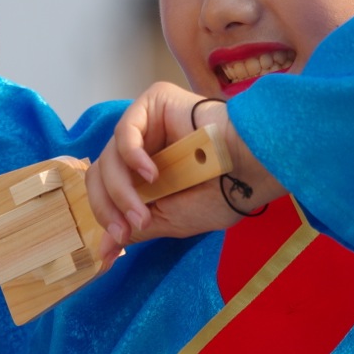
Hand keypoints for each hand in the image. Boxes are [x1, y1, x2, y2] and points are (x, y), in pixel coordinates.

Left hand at [85, 82, 284, 261]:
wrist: (251, 167)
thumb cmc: (220, 194)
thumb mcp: (171, 220)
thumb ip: (134, 228)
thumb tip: (105, 251)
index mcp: (146, 171)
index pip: (107, 188)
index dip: (105, 215)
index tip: (115, 245)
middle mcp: (143, 144)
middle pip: (102, 173)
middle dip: (109, 207)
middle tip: (127, 229)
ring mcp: (147, 122)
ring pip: (111, 157)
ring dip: (122, 192)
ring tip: (143, 213)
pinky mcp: (154, 102)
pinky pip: (126, 131)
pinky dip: (132, 157)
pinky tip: (151, 174)